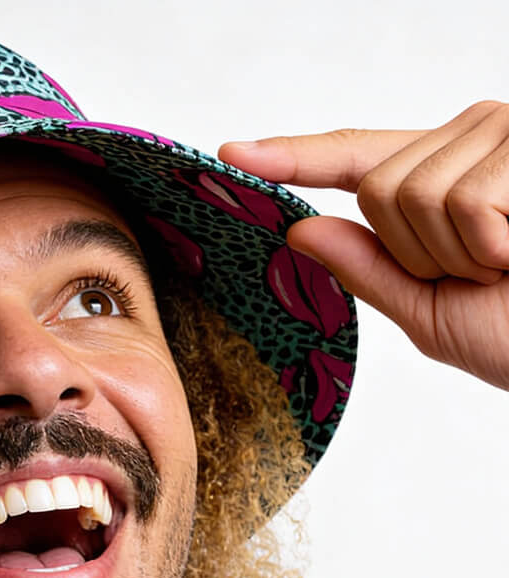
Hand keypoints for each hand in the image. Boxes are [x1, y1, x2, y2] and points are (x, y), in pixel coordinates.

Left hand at [219, 101, 508, 389]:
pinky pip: (463, 200)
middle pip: (380, 187)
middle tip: (484, 270)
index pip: (356, 157)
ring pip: (414, 193)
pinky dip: (490, 244)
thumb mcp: (428, 308)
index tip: (234, 151)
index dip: (293, 156)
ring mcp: (507, 132)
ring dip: (458, 252)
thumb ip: (368, 266)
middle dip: (419, 251)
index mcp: (442, 177)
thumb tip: (301, 228)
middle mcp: (474, 137)